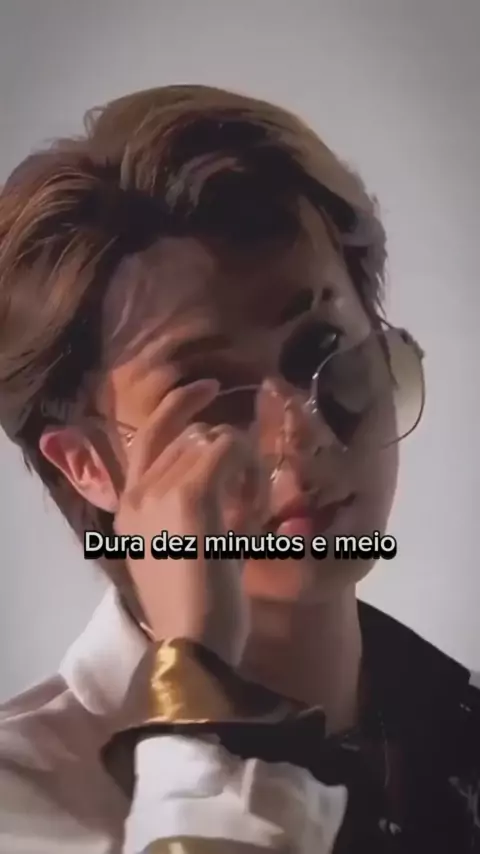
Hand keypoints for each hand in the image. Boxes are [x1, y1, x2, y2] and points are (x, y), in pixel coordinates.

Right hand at [114, 379, 264, 665]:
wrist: (192, 644)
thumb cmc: (194, 610)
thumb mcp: (184, 550)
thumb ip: (192, 506)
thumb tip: (221, 459)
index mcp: (130, 505)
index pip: (150, 433)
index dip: (179, 404)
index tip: (207, 388)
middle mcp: (139, 490)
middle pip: (195, 436)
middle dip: (231, 456)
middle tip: (251, 498)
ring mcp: (161, 490)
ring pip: (217, 440)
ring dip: (246, 468)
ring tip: (251, 515)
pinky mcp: (191, 495)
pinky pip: (231, 450)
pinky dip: (252, 473)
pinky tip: (254, 512)